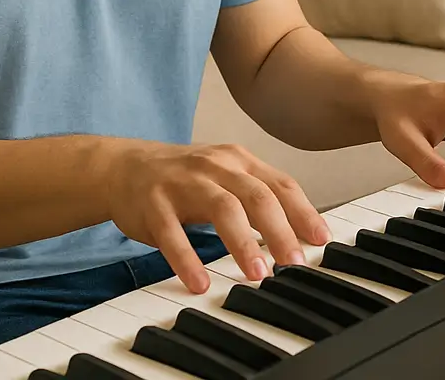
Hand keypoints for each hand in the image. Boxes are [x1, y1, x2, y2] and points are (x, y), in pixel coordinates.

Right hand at [104, 140, 330, 293]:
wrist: (124, 167)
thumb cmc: (184, 179)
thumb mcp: (225, 177)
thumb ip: (259, 197)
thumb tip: (301, 232)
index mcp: (238, 161)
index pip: (280, 184)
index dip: (303, 212)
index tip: (321, 241)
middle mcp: (215, 166)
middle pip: (256, 195)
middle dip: (280, 230)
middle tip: (296, 263)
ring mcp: (183, 183)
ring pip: (221, 208)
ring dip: (243, 243)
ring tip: (257, 275)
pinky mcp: (153, 203)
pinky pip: (172, 233)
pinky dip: (187, 259)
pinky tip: (198, 282)